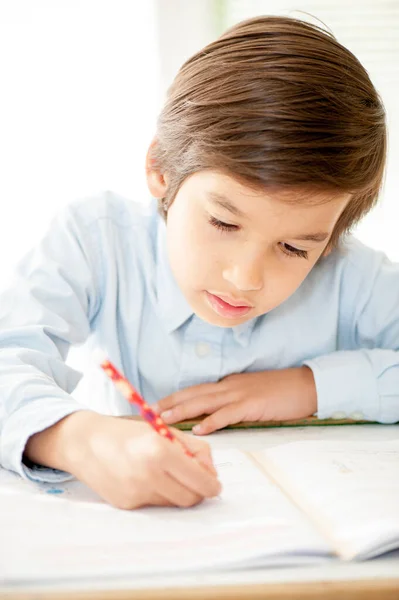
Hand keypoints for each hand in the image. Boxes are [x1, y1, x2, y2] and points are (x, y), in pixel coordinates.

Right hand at [25, 411, 220, 509]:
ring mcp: (136, 492)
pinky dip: (157, 493)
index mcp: (161, 451)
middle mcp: (148, 474)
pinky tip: (144, 478)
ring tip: (164, 473)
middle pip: (190, 498)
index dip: (212, 485)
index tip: (215, 484)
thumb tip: (211, 472)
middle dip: (197, 491)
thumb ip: (194, 449)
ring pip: (173, 503)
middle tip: (195, 480)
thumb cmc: (128, 433)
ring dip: (176, 491)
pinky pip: (153, 504)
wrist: (85, 442)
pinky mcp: (126, 504)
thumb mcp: (164, 430)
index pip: (200, 481)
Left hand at [155, 367, 316, 434]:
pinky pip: (229, 414)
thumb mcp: (253, 395)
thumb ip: (234, 403)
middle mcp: (231, 386)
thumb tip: (215, 417)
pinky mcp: (253, 404)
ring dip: (184, 410)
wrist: (307, 385)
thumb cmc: (282, 392)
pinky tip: (200, 429)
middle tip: (151, 411)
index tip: (159, 405)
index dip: (177, 397)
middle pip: (195, 393)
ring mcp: (241, 394)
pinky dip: (213, 421)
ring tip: (165, 419)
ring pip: (206, 401)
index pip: (198, 390)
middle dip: (172, 402)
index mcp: (230, 385)